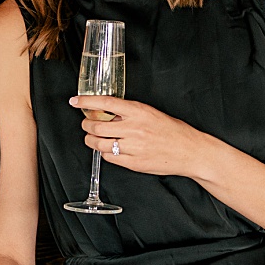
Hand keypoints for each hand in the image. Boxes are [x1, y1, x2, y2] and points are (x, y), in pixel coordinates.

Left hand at [70, 96, 209, 177]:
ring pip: (99, 144)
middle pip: (97, 125)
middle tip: (86, 124)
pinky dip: (106, 154)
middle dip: (86, 125)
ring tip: (94, 138)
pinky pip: (110, 158)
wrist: (190, 151)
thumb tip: (109, 112)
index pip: (105, 103)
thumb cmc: (174, 131)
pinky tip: (111, 150)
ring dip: (92, 140)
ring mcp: (132, 147)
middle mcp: (133, 128)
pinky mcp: (133, 163)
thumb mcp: (152, 114)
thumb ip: (131, 113)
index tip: (75, 101)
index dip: (86, 101)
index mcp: (139, 111)